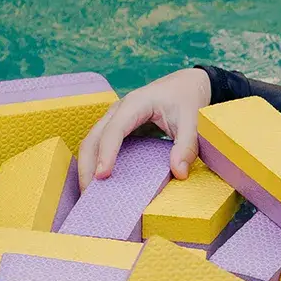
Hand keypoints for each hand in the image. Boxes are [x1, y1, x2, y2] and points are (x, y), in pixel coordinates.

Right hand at [78, 67, 211, 188]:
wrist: (186, 85)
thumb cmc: (187, 100)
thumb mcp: (193, 120)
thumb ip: (187, 145)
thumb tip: (179, 173)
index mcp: (135, 104)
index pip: (114, 130)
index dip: (106, 153)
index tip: (102, 176)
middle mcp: (119, 111)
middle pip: (93, 138)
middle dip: (87, 166)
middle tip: (88, 196)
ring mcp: (115, 119)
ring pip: (92, 143)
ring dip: (88, 168)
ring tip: (89, 195)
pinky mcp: (117, 129)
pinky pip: (100, 146)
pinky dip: (96, 164)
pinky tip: (101, 185)